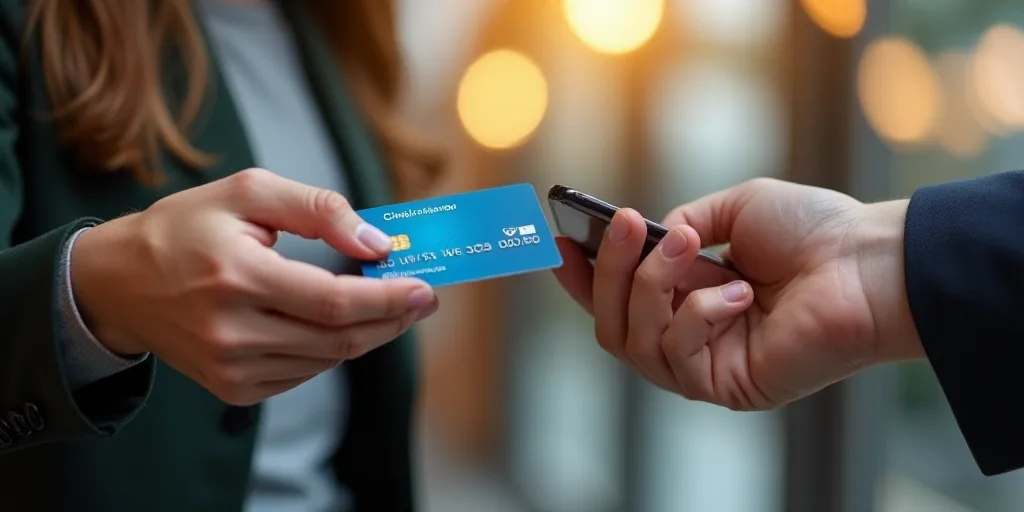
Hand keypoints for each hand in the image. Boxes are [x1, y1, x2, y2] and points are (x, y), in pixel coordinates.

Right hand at [71, 168, 437, 405]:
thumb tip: (377, 243)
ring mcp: (231, 367)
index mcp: (237, 277)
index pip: (334, 303)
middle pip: (340, 339)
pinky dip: (332, 349)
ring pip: (327, 360)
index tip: (425, 288)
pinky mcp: (232, 388)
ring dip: (367, 334)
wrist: (118, 284)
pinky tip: (338, 323)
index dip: (388, 299)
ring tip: (387, 305)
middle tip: (420, 298)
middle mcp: (232, 332)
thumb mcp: (249, 192)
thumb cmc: (185, 228)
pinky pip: (304, 374)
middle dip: (391, 319)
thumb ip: (319, 210)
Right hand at [553, 178, 919, 409]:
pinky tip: (739, 294)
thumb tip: (646, 237)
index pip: (618, 299)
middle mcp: (692, 335)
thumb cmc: (814, 231)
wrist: (869, 263)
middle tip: (626, 224)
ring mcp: (707, 366)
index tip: (558, 245)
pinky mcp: (726, 388)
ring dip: (651, 286)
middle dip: (611, 271)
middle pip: (611, 324)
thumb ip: (681, 223)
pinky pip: (676, 357)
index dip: (583, 278)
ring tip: (687, 245)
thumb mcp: (734, 208)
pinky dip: (698, 316)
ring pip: (633, 341)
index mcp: (691, 295)